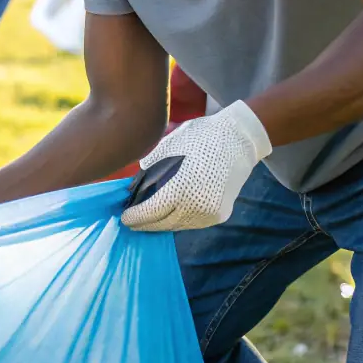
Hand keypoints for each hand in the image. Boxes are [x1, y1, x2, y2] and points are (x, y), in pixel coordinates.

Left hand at [120, 100, 271, 231]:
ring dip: (162, 224)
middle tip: (132, 222)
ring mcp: (211, 213)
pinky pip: (193, 223)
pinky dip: (179, 220)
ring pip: (179, 225)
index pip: (152, 211)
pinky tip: (168, 215)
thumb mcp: (168, 147)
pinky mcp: (220, 215)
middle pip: (164, 223)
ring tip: (148, 220)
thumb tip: (134, 189)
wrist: (238, 140)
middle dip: (146, 224)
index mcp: (181, 187)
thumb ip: (150, 170)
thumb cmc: (199, 137)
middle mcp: (197, 205)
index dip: (136, 217)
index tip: (124, 218)